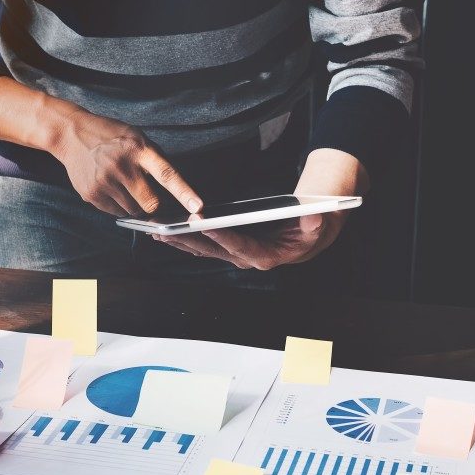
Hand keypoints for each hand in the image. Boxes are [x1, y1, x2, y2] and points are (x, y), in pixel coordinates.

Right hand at [54, 110, 201, 217]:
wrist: (71, 134)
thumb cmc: (110, 135)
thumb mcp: (136, 137)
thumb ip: (155, 159)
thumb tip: (175, 188)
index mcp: (139, 149)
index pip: (166, 174)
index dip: (184, 192)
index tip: (198, 206)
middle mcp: (122, 166)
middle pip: (151, 204)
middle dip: (154, 205)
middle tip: (149, 195)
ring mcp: (104, 182)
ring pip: (133, 212)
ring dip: (135, 205)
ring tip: (124, 186)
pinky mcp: (91, 194)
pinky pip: (115, 213)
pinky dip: (118, 206)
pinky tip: (110, 188)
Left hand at [155, 212, 344, 269]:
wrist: (307, 240)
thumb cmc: (309, 231)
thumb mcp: (316, 225)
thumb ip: (313, 222)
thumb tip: (312, 216)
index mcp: (266, 255)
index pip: (239, 245)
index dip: (221, 235)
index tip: (203, 223)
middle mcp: (247, 258)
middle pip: (213, 250)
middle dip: (189, 239)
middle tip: (167, 230)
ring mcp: (236, 255)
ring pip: (204, 250)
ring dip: (181, 242)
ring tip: (158, 232)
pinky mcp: (230, 250)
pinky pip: (204, 247)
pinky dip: (186, 240)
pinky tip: (168, 234)